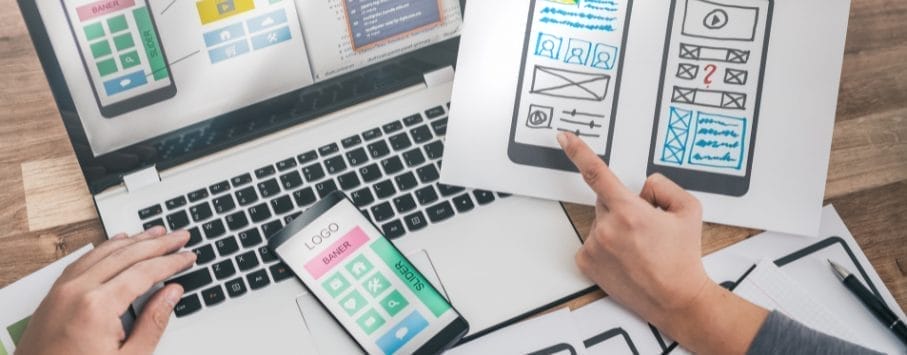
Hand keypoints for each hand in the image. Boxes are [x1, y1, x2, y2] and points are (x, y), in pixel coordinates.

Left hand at [16, 227, 195, 354]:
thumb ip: (153, 323)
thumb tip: (172, 293)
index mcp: (97, 307)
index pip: (144, 272)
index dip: (171, 262)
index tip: (188, 256)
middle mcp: (77, 291)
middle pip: (126, 255)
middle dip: (158, 244)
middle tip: (180, 236)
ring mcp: (61, 291)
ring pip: (104, 251)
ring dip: (134, 240)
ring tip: (156, 233)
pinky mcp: (53, 295)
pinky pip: (84, 260)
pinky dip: (106, 247)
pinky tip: (118, 242)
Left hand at [558, 132, 766, 353]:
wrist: (676, 298)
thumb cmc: (682, 258)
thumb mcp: (688, 210)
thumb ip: (664, 186)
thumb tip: (644, 187)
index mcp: (629, 211)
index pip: (596, 172)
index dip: (578, 151)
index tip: (564, 137)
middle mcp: (606, 228)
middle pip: (606, 201)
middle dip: (623, 207)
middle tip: (646, 229)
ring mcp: (594, 247)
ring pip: (600, 222)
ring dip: (615, 228)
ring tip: (640, 248)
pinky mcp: (586, 263)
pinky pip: (593, 242)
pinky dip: (606, 245)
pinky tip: (626, 257)